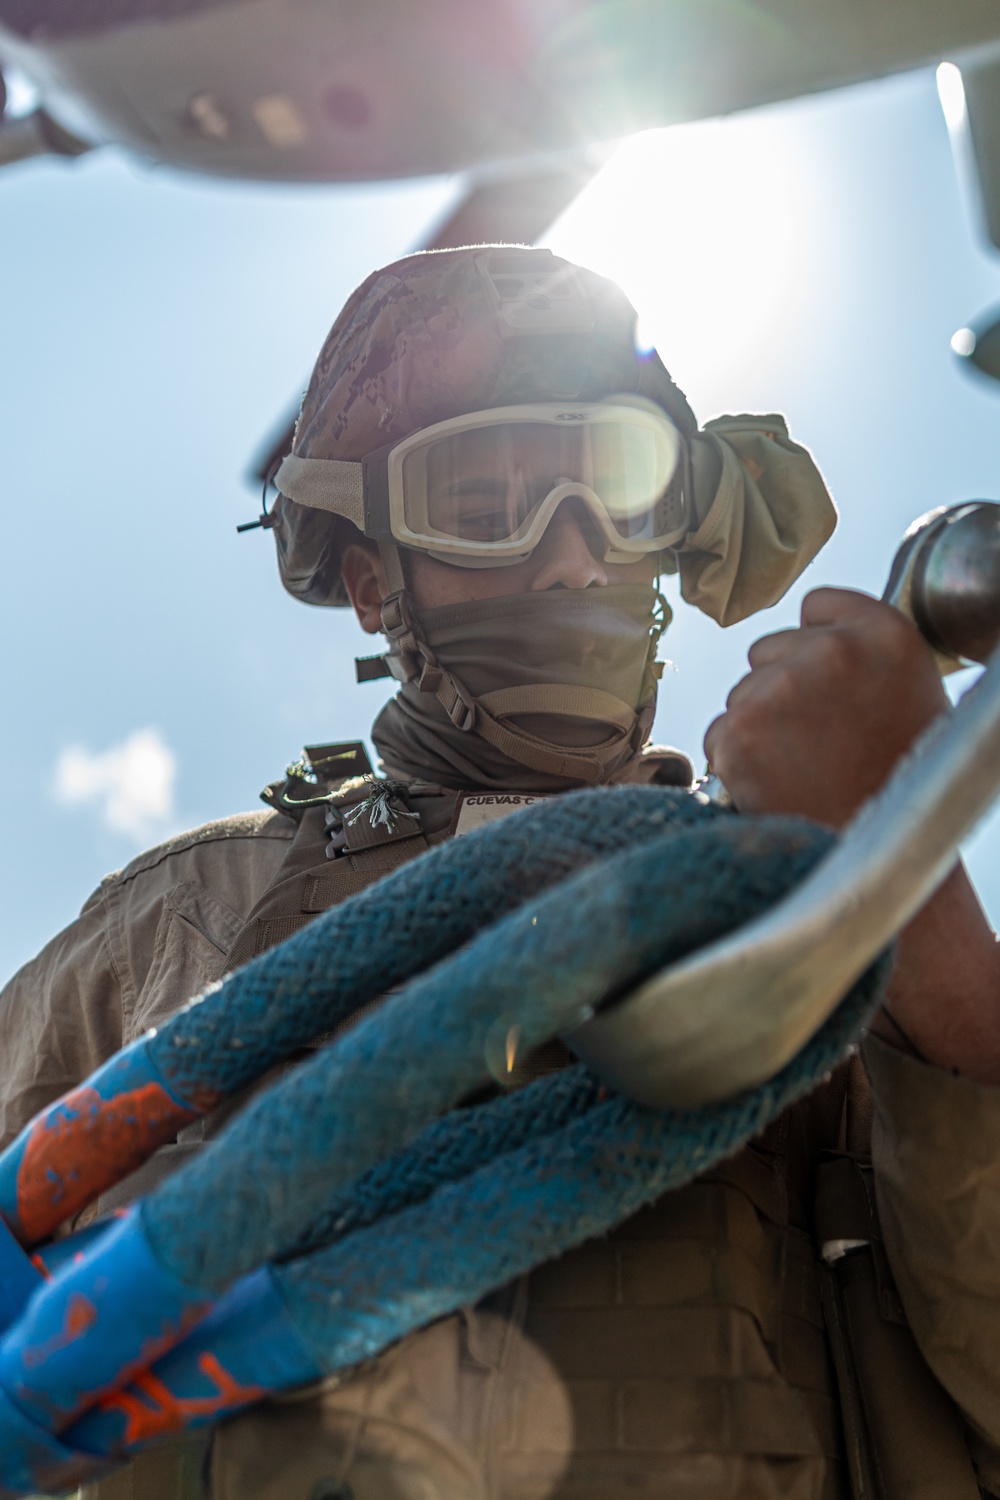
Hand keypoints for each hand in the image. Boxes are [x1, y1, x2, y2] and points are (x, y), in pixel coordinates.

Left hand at [705, 587, 999, 1082]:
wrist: (877, 863)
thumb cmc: (896, 783)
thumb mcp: (910, 693)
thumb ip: (863, 651)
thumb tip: (811, 620)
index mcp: (887, 634)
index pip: (817, 605)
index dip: (818, 651)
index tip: (837, 692)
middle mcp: (833, 651)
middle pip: (768, 650)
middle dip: (782, 690)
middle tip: (820, 743)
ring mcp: (782, 689)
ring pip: (740, 693)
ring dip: (757, 727)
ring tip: (802, 769)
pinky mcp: (740, 731)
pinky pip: (718, 732)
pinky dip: (734, 761)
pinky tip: (776, 785)